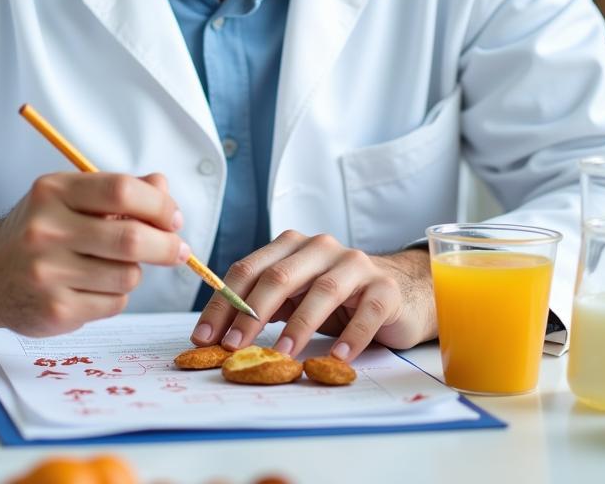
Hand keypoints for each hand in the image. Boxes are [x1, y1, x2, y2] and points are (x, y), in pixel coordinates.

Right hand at [0, 171, 188, 335]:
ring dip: (135, 271)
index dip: (158, 204)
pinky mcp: (54, 311)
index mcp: (54, 191)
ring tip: (113, 265)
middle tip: (177, 249)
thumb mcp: (71, 197)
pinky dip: (116, 295)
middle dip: (165, 245)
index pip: (121, 190)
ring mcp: (47, 273)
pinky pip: (114, 303)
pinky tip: (92, 286)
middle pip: (130, 238)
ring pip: (128, 275)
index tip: (172, 218)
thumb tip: (163, 188)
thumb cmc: (39, 230)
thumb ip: (120, 191)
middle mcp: (46, 230)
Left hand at [190, 231, 436, 360]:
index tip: (204, 337)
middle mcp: (320, 248)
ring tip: (282, 356)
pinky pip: (366, 312)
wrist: (400, 291)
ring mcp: (354, 265)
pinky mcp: (384, 288)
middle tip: (234, 347)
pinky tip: (336, 358)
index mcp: (290, 246)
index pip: (248, 270)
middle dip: (251, 313)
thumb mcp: (295, 296)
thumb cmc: (338, 298)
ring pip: (321, 291)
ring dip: (298, 326)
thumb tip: (216, 336)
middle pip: (279, 276)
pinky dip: (350, 336)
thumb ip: (263, 306)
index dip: (223, 303)